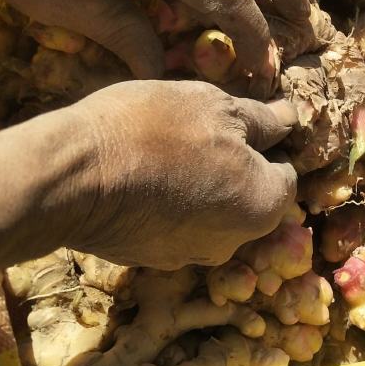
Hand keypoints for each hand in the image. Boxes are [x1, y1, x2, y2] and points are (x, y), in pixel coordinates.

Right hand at [0, 81, 297, 270]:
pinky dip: (169, 205)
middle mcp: (237, 241)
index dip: (268, 144)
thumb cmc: (155, 130)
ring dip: (201, 186)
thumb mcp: (215, 106)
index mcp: (265, 206)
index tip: (238, 123)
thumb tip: (290, 119)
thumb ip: (261, 119)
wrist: (74, 177)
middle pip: (250, 197)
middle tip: (199, 132)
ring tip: (166, 152)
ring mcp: (192, 256)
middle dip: (234, 167)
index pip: (286, 173)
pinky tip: (143, 178)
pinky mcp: (153, 260)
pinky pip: (175, 227)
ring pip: (212, 213)